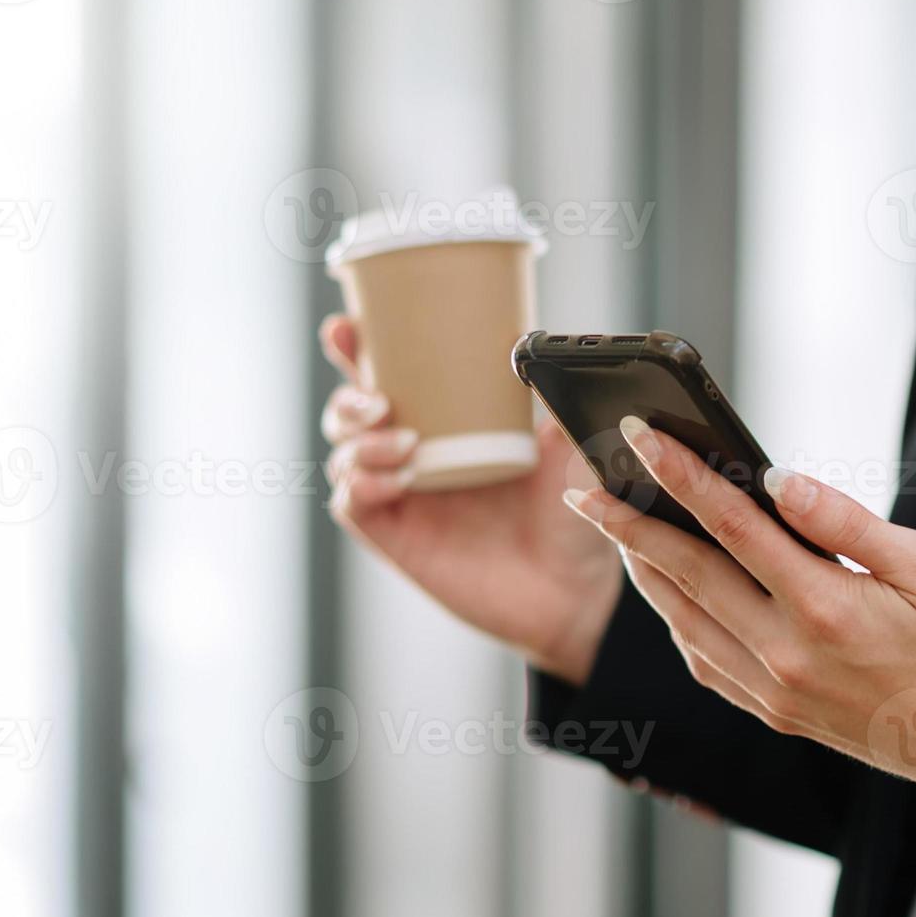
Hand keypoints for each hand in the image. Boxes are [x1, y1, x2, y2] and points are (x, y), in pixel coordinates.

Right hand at [320, 314, 621, 683]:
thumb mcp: (561, 445)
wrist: (571, 586)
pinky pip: (353, 504)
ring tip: (406, 441)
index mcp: (442, 423)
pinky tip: (400, 479)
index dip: (355, 350)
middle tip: (379, 399)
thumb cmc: (564, 512)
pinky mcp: (396, 538)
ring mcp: (400, 498)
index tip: (347, 329)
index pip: (386, 377)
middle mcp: (411, 456)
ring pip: (344, 455)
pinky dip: (364, 485)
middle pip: (348, 414)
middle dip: (348, 397)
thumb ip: (549, 398)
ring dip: (360, 441)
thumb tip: (536, 344)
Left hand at [560, 417, 915, 826]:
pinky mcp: (772, 713)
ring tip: (614, 526)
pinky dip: (675, 619)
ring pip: (683, 620)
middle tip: (584, 484)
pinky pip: (703, 660)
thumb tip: (778, 479)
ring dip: (643, 571)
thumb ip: (845, 522)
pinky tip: (668, 589)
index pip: (732, 525)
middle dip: (628, 522)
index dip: (682, 474)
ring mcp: (772, 691)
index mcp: (825, 607)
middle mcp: (785, 654)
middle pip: (686, 574)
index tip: (642, 434)